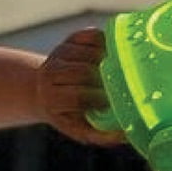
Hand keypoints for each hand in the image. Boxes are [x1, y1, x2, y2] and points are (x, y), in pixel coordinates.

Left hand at [37, 28, 125, 147]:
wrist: (45, 90)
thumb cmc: (69, 114)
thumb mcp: (81, 129)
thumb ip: (101, 135)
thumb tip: (127, 133)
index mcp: (52, 99)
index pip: (77, 96)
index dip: (97, 98)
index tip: (111, 102)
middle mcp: (52, 73)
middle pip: (83, 72)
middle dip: (104, 78)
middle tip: (121, 84)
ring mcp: (60, 53)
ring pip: (89, 52)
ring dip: (108, 60)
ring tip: (120, 70)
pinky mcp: (70, 39)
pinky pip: (92, 35)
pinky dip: (107, 42)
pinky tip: (113, 54)